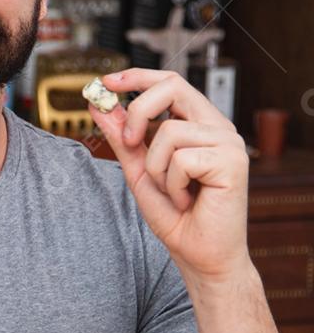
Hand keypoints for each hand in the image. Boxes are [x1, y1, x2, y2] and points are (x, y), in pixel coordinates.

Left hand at [89, 69, 249, 280]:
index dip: (138, 76)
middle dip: (139, 111)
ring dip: (157, 169)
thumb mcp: (139, 172)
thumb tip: (100, 105)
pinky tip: (187, 201)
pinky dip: (173, 185)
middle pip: (173, 87)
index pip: (170, 82)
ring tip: (173, 192)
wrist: (199, 256)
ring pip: (170, 132)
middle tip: (129, 144)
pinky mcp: (232, 161)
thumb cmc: (176, 217)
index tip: (106, 81)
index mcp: (199, 124)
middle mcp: (218, 126)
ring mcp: (228, 141)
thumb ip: (123, 139)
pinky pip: (182, 159)